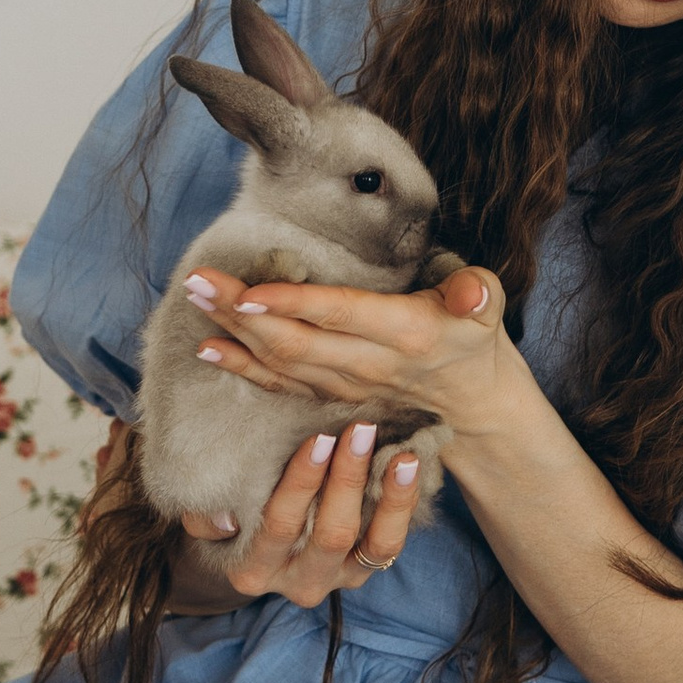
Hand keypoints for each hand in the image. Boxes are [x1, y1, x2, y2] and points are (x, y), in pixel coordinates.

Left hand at [178, 261, 514, 439]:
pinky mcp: (330, 396)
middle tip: (197, 280)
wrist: (472, 402)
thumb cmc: (474, 335)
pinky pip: (280, 384)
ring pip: (280, 362)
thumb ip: (477, 294)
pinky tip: (208, 348)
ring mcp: (346, 386)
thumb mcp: (488, 307)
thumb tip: (474, 293)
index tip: (247, 291)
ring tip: (195, 297)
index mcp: (405, 334)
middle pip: (295, 341)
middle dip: (240, 312)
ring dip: (232, 331)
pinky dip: (241, 367)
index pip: (340, 315)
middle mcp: (369, 364)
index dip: (293, 305)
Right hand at [183, 415, 427, 611]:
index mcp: (253, 570)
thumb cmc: (229, 517)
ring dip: (390, 497)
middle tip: (361, 430)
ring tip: (402, 454)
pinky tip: (411, 467)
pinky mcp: (364, 570)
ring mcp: (336, 580)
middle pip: (330, 534)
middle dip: (348, 479)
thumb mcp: (204, 516)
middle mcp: (298, 583)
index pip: (279, 525)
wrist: (249, 549)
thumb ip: (204, 515)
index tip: (319, 438)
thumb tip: (224, 516)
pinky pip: (391, 544)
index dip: (301, 482)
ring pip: (372, 545)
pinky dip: (404, 506)